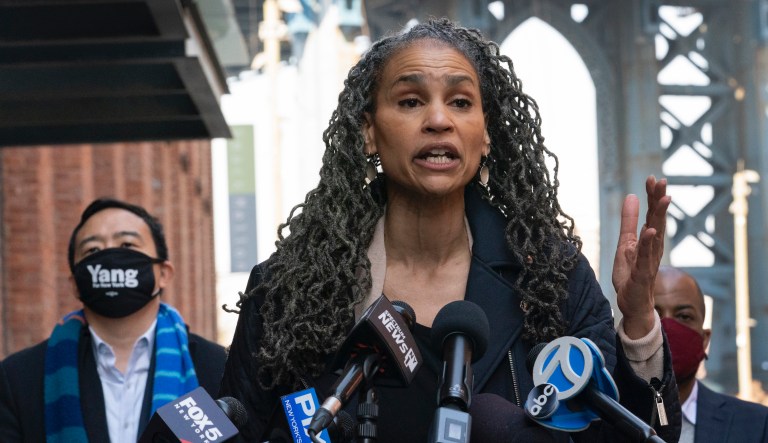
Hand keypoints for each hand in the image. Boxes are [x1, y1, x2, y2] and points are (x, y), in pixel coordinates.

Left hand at [612, 176, 670, 338]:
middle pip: (657, 220)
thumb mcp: (625, 243)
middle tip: (661, 181)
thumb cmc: (631, 273)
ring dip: (659, 217)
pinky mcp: (642, 274)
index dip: (652, 196)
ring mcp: (649, 261)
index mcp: (648, 240)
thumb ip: (628, 221)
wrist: (631, 303)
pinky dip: (648, 244)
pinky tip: (650, 231)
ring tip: (663, 200)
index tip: (653, 178)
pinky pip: (645, 257)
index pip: (652, 214)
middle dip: (659, 201)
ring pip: (656, 236)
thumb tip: (631, 196)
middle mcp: (653, 248)